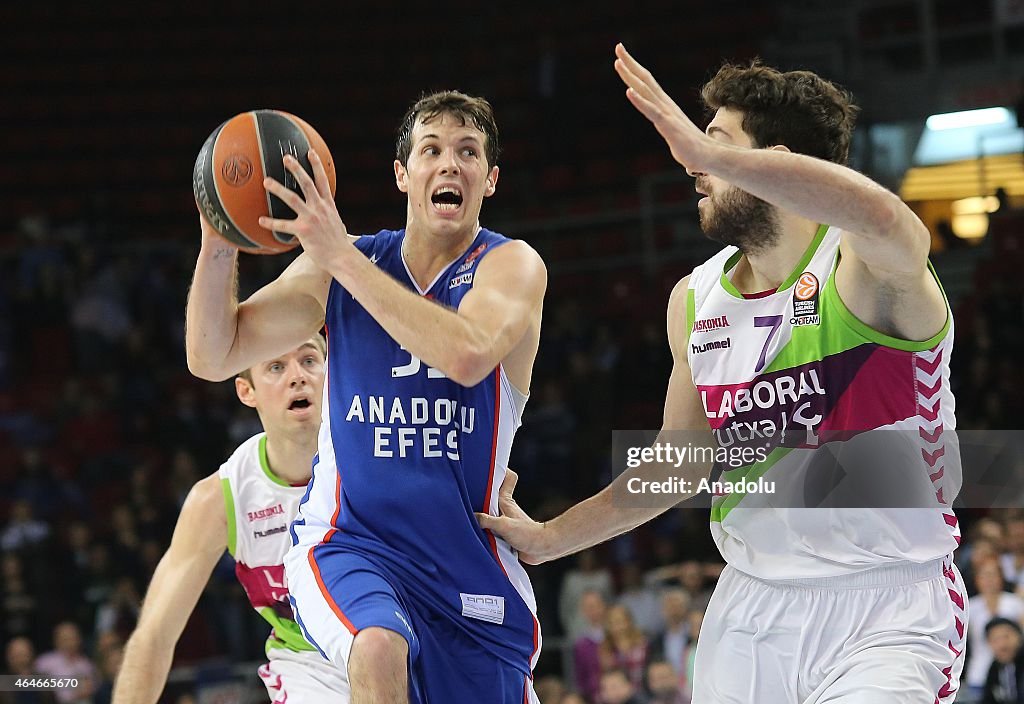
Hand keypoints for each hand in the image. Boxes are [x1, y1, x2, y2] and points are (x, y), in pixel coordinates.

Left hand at [259, 151, 351, 269]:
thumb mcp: (336, 223)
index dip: (317, 165)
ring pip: (293, 198)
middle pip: (307, 183)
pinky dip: (271, 222)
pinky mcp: (304, 231)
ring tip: (267, 181)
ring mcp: (312, 218)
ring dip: (279, 189)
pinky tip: (261, 220)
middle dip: (297, 169)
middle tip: (286, 158)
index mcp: (328, 205)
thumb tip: (324, 215)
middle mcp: (320, 208)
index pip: (323, 181)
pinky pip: (284, 225)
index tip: (311, 152)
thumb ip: (327, 215)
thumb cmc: (338, 243)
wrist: (341, 257)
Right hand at [476, 469, 550, 564]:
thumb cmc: (527, 534)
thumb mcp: (504, 525)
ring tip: (464, 510)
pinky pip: (489, 528)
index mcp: (506, 502)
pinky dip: (482, 528)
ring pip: (488, 512)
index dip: (501, 470)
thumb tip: (471, 516)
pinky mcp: (503, 534)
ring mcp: (504, 520)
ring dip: (479, 512)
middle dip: (481, 491)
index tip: (489, 465)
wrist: (540, 549)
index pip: (507, 479)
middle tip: (468, 488)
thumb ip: (486, 520)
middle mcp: (504, 509)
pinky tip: (472, 531)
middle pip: (492, 495)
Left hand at [613, 43, 714, 172]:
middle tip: (618, 47)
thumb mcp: (673, 135)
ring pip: (645, 91)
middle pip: (645, 80)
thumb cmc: (692, 149)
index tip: (622, 56)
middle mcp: (665, 105)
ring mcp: (667, 114)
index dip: (634, 69)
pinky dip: (639, 101)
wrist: (708, 157)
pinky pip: (652, 111)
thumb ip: (667, 129)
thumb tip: (669, 132)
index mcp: (664, 106)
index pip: (647, 83)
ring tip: (617, 62)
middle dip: (630, 64)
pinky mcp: (668, 126)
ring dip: (630, 76)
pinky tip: (628, 91)